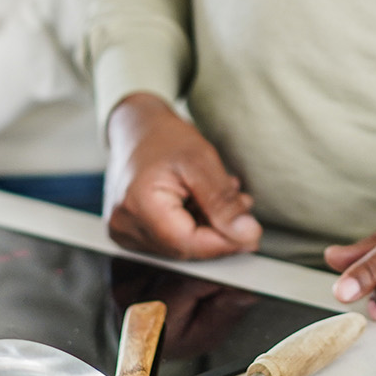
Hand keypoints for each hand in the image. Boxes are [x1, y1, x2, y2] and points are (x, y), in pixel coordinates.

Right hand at [103, 94, 262, 258]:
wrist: (136, 128)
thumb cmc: (163, 137)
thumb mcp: (202, 160)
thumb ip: (223, 202)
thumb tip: (246, 235)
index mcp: (137, 207)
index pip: (188, 244)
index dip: (225, 242)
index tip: (252, 231)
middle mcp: (124, 225)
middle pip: (185, 248)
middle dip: (219, 232)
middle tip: (242, 206)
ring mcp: (124, 231)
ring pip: (180, 246)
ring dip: (209, 227)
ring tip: (224, 196)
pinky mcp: (131, 232)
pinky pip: (170, 240)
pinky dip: (193, 225)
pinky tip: (204, 203)